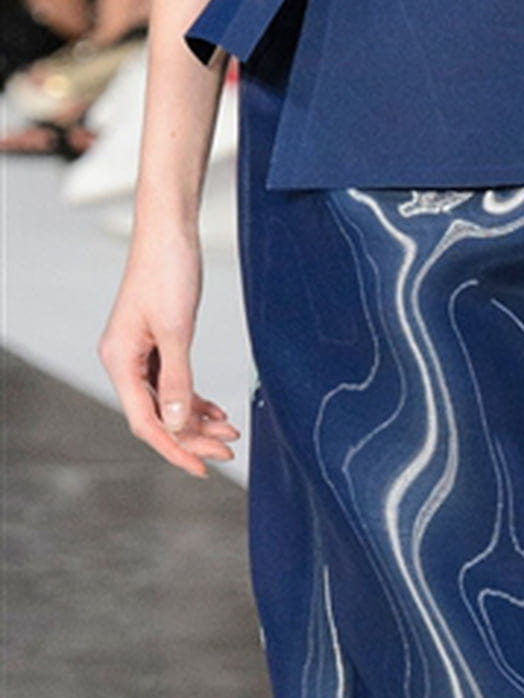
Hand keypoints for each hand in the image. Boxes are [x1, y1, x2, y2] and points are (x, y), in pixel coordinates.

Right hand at [97, 221, 238, 477]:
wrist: (170, 229)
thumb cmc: (167, 269)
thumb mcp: (176, 331)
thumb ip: (177, 381)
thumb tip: (176, 423)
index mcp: (120, 360)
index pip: (145, 422)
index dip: (175, 448)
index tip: (204, 467)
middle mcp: (125, 361)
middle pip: (157, 417)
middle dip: (193, 437)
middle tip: (228, 449)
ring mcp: (140, 353)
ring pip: (168, 403)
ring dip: (198, 420)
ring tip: (230, 430)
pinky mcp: (157, 344)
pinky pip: (173, 384)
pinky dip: (195, 400)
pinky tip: (217, 411)